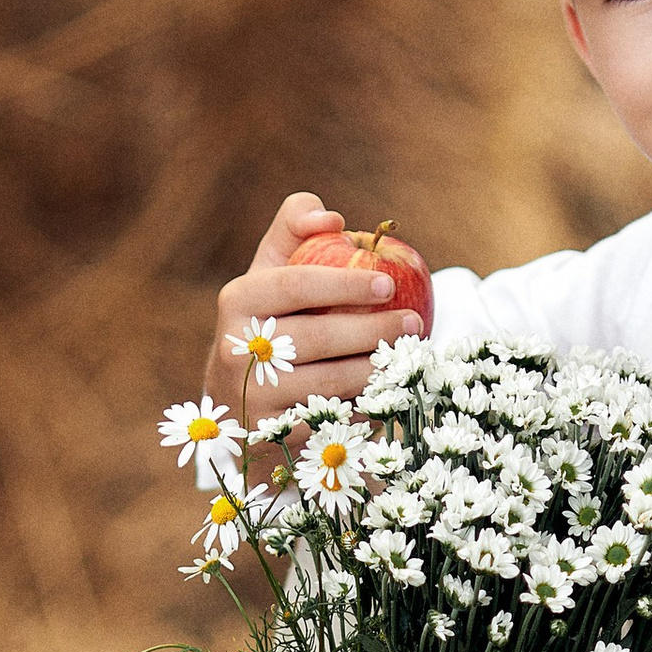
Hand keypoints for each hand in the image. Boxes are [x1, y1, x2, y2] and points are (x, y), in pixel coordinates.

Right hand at [211, 189, 424, 419]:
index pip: (295, 285)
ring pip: (325, 384)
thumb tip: (331, 218)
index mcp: (238, 299)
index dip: (344, 283)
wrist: (240, 397)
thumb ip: (296, 226)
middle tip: (414, 322)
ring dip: (374, 370)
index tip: (388, 283)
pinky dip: (363, 405)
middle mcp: (236, 348)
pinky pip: (328, 419)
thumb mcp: (273, 268)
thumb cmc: (272, 317)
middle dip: (371, 330)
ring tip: (407, 355)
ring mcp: (252, 396)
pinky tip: (388, 391)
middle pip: (314, 338)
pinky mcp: (270, 434)